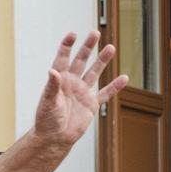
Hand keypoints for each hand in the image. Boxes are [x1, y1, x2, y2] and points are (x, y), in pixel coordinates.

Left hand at [34, 30, 128, 148]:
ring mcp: (82, 92)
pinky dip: (114, 87)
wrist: (55, 138)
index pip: (62, 58)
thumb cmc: (46, 120)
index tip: (73, 34)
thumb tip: (52, 71)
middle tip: (95, 33)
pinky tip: (124, 78)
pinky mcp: (91, 104)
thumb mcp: (47, 102)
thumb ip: (51, 87)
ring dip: (102, 61)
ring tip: (111, 47)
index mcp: (59, 80)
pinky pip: (105, 93)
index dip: (67, 46)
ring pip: (94, 72)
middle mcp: (71, 83)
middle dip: (88, 47)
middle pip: (80, 60)